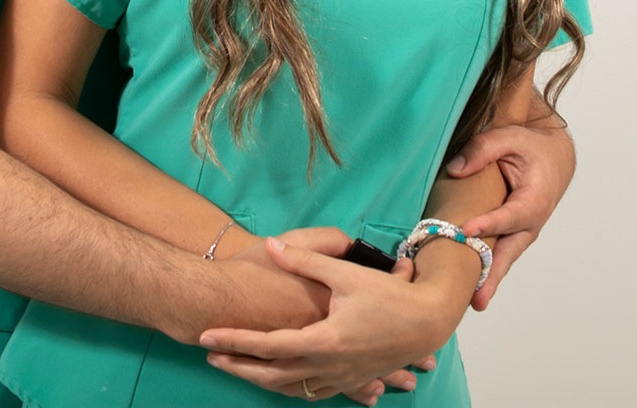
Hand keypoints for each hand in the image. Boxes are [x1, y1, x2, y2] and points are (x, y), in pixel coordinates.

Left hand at [200, 236, 454, 405]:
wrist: (430, 322)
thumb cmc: (391, 297)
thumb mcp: (346, 274)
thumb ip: (305, 259)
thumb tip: (273, 244)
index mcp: (323, 340)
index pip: (267, 345)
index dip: (234, 341)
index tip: (207, 336)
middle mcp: (328, 366)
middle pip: (271, 374)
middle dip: (238, 366)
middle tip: (211, 357)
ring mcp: (340, 379)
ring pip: (291, 388)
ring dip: (261, 379)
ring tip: (236, 368)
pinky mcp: (352, 382)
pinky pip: (314, 392)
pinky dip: (292, 388)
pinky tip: (281, 383)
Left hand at [445, 118, 574, 308]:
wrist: (553, 158)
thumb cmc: (530, 147)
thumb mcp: (509, 137)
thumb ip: (483, 149)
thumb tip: (456, 169)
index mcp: (535, 198)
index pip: (510, 215)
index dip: (490, 224)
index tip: (467, 231)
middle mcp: (530, 222)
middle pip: (509, 251)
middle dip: (492, 275)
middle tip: (477, 298)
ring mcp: (521, 233)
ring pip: (503, 259)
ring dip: (488, 281)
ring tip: (472, 303)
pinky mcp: (511, 236)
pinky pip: (497, 255)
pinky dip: (484, 271)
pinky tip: (468, 288)